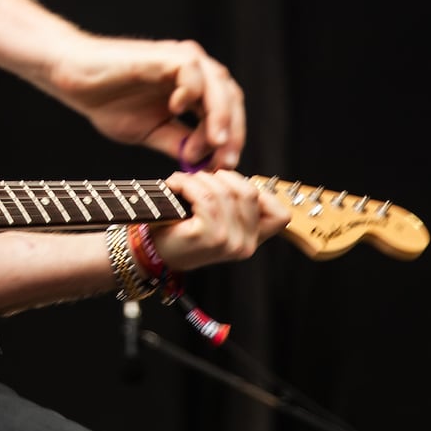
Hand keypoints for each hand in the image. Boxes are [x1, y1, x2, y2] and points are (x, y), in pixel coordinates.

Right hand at [48, 36, 245, 170]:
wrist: (76, 80)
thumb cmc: (108, 101)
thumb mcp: (151, 131)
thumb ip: (179, 143)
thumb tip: (205, 164)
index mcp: (192, 89)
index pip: (228, 112)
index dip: (231, 140)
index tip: (224, 167)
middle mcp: (193, 72)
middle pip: (231, 98)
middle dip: (233, 131)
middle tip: (225, 160)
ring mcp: (180, 60)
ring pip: (219, 83)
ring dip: (220, 115)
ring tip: (213, 143)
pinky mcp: (164, 55)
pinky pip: (191, 69)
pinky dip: (191, 91)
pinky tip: (176, 109)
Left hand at [149, 170, 290, 271]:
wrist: (149, 253)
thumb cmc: (180, 229)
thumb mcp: (217, 220)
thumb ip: (235, 204)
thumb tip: (237, 178)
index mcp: (251, 241)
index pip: (280, 215)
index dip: (260, 193)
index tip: (232, 186)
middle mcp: (245, 245)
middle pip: (248, 192)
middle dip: (221, 178)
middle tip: (199, 181)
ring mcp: (228, 242)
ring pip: (225, 192)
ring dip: (199, 179)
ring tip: (183, 184)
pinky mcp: (209, 236)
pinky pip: (206, 197)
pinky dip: (187, 184)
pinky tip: (174, 186)